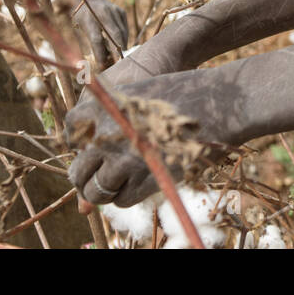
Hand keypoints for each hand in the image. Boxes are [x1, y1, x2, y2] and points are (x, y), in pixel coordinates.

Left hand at [65, 73, 230, 207]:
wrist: (222, 101)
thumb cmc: (182, 95)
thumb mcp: (141, 98)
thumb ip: (110, 129)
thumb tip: (84, 181)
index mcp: (103, 105)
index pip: (71, 131)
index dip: (82, 143)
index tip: (95, 145)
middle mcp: (108, 133)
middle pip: (78, 171)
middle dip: (87, 177)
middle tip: (104, 174)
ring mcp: (127, 158)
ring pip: (97, 191)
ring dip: (105, 191)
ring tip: (124, 178)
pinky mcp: (148, 178)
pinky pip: (123, 199)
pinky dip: (127, 195)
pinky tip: (143, 179)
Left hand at [73, 0, 128, 67]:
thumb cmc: (80, 16)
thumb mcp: (76, 28)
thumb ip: (85, 44)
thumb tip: (92, 64)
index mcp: (88, 18)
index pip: (96, 39)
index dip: (100, 53)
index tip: (102, 67)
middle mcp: (104, 13)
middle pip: (114, 36)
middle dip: (117, 52)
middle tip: (118, 65)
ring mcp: (115, 11)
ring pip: (122, 34)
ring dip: (121, 48)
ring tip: (118, 60)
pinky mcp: (122, 12)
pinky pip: (125, 30)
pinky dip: (123, 40)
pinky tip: (119, 48)